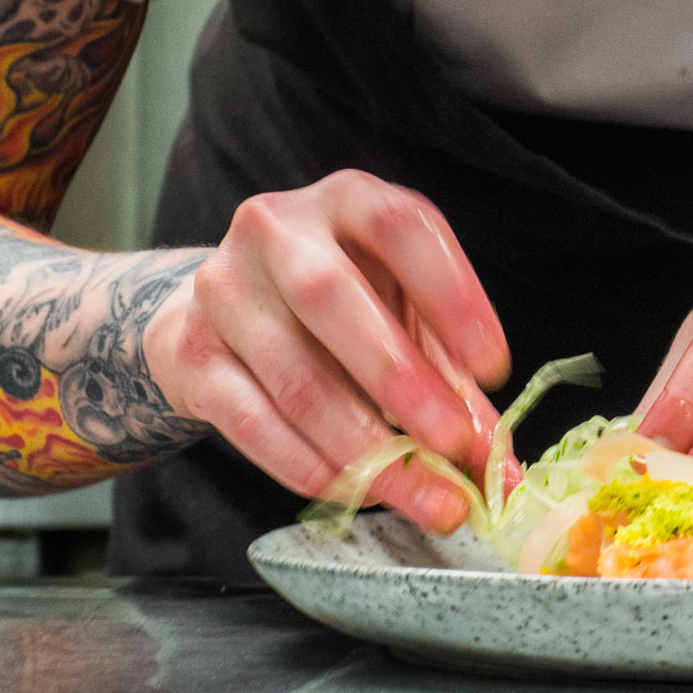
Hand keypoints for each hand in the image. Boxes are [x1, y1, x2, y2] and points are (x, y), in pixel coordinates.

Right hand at [143, 170, 509, 532]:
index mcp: (347, 199)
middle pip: (332, 298)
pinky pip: (254, 423)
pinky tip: (358, 491)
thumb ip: (451, 375)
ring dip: (366, 449)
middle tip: (453, 446)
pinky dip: (312, 467)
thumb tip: (499, 466)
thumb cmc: (338, 305)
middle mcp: (278, 230)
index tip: (492, 368)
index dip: (451, 295)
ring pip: (295, 378)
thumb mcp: (400, 309)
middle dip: (401, 382)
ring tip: (422, 494)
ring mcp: (225, 290)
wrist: (224, 310)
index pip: (400, 226)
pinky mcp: (193, 355)